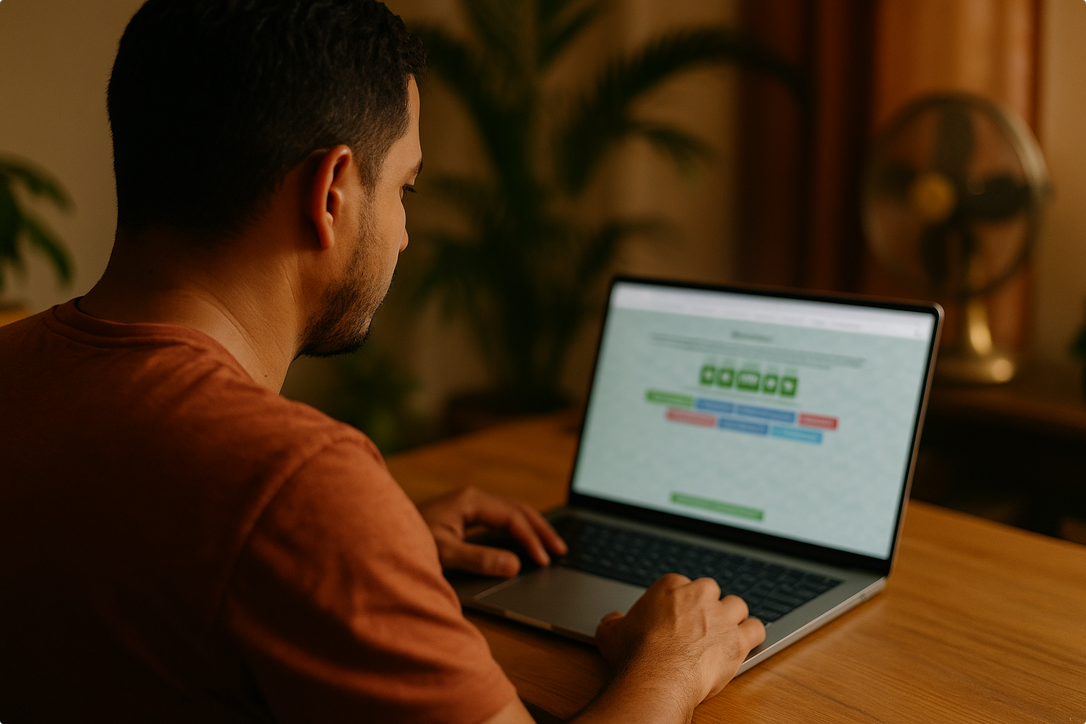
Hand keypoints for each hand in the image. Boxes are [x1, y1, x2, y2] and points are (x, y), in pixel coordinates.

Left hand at [417, 486, 566, 577]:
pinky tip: (526, 543)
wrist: (379, 535)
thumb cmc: (407, 541)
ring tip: (552, 547)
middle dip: (541, 530)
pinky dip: (518, 531)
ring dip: (532, 529)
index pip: (512, 518)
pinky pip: (500, 520)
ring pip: (511, 513)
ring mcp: (469, 506)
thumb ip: (479, 559)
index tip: (543, 561)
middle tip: (561, 551)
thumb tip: (515, 565)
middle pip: (518, 510)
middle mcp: (472, 498)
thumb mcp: (444, 553)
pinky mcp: (464, 516)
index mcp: (470, 501)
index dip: (530, 540)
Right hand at [595, 574, 765, 705]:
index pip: (682, 584)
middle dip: (708, 605)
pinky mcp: (738, 639)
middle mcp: (699, 596)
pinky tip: (745, 642)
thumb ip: (613, 621)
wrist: (658, 676)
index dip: (681, 602)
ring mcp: (722, 616)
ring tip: (724, 632)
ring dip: (733, 617)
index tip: (676, 616)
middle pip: (711, 590)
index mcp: (671, 587)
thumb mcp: (610, 633)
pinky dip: (752, 635)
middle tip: (699, 624)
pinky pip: (756, 628)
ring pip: (737, 605)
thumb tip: (613, 620)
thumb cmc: (635, 654)